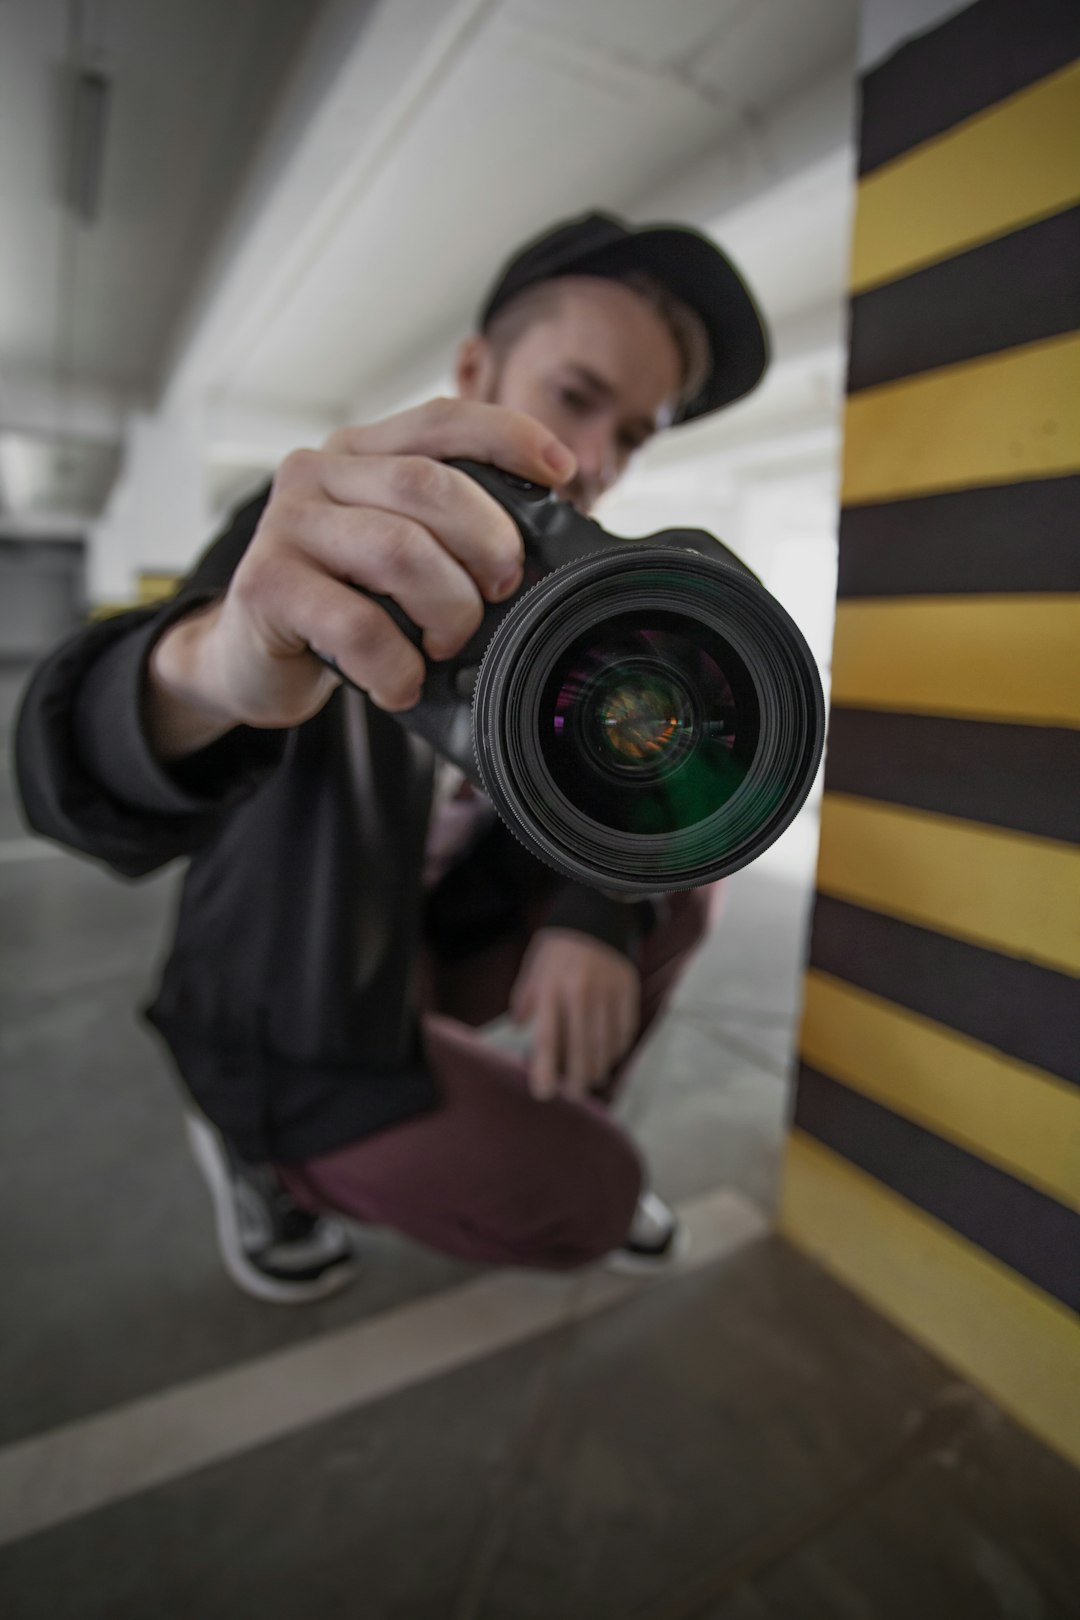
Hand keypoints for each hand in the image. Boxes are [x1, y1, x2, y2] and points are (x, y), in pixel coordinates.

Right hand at [145, 398, 576, 756]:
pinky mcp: (265, 585)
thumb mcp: (396, 558)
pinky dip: (398, 665)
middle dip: (488, 545)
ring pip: (400, 550)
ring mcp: (286, 524)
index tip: (561, 470)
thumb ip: (446, 534)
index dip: (508, 436)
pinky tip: (401, 683)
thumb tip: (542, 550)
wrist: (248, 661)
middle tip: (500, 593)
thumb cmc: (340, 607)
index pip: (441, 420)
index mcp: (360, 453)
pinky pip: (358, 625)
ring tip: (447, 645)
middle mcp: (318, 473)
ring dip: (448, 608)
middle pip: (430, 485)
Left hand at [510, 928, 640, 1101]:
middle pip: (581, 1049)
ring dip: (599, 1067)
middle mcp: (580, 994)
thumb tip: (519, 1030)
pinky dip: (617, 1047)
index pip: (548, 1039)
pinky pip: (625, 1029)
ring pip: (606, 1044)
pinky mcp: (627, 990)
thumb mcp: (533, 967)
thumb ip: (525, 999)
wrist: (597, 914)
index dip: (545, 1069)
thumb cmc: (558, 945)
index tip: (544, 1092)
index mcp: (552, 988)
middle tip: (574, 1095)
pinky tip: (610, 1054)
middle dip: (577, 1078)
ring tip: (592, 1079)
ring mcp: (607, 993)